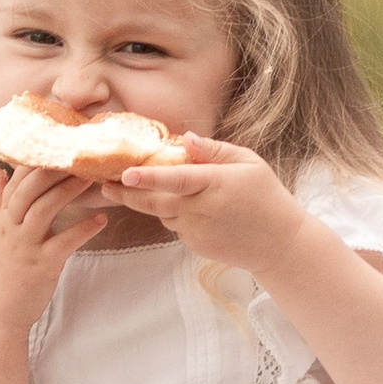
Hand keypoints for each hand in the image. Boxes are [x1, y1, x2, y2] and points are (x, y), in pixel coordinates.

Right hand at [0, 159, 110, 321]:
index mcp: (1, 220)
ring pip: (45, 209)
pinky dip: (84, 229)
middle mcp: (10, 229)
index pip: (15, 180)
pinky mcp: (41, 266)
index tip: (56, 142)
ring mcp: (25, 247)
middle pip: (29, 188)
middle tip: (79, 151)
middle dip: (54, 167)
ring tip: (93, 177)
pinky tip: (102, 220)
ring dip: (70, 190)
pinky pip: (65, 243)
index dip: (35, 159)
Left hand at [105, 129, 289, 257]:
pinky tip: (187, 207)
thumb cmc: (266, 196)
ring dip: (151, 201)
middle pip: (155, 201)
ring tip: (137, 187)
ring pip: (162, 213)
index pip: (177, 180)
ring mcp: (197, 231)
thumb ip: (215, 150)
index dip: (149, 178)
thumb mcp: (248, 163)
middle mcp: (203, 209)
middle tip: (104, 185)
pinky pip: (174, 225)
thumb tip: (185, 138)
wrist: (279, 244)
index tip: (125, 174)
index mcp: (216, 184)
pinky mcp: (194, 245)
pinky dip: (173, 214)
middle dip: (126, 194)